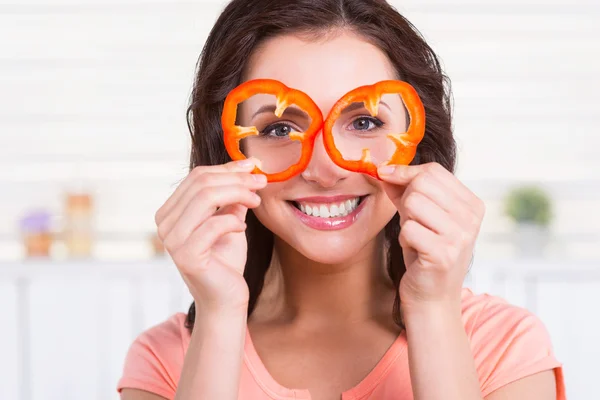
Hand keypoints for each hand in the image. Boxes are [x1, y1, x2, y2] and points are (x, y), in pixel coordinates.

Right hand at [155, 159, 266, 313]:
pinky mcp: (186, 256)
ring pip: (206, 198)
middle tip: (261, 182)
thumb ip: (231, 196)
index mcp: (170, 212)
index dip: (227, 168)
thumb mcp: (229, 220)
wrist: (226, 298)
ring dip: (238, 194)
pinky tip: (243, 227)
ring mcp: (172, 240)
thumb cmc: (226, 261)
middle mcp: (164, 224)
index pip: (197, 176)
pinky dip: (233, 221)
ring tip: (257, 200)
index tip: (253, 166)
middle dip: (236, 178)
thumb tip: (247, 167)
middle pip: (202, 183)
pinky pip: (213, 225)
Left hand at [378, 162, 484, 313]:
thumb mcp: (419, 216)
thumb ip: (405, 190)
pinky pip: (408, 228)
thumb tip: (384, 168)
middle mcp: (471, 218)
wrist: (431, 299)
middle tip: (411, 221)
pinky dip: (404, 239)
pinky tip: (415, 252)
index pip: (433, 171)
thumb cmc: (424, 254)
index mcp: (472, 205)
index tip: (387, 177)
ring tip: (415, 238)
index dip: (405, 172)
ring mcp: (460, 237)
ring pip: (413, 203)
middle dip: (405, 199)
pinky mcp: (443, 254)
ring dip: (405, 221)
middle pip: (421, 183)